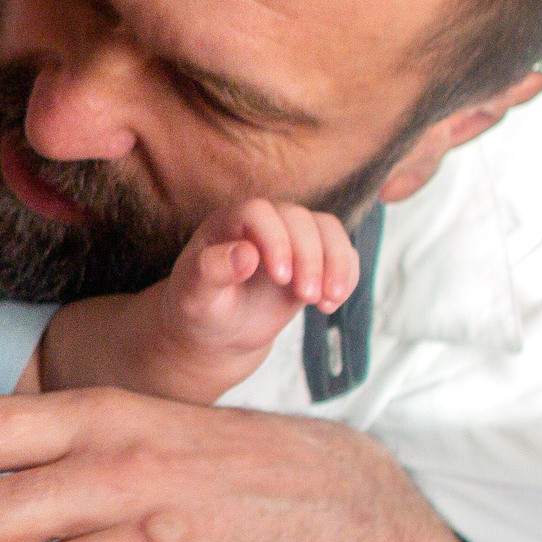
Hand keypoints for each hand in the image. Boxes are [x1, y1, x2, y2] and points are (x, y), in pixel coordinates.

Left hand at [165, 198, 358, 356]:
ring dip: (336, 264)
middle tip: (306, 297)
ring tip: (326, 302)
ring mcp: (291, 237)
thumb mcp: (195, 297)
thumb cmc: (201, 309)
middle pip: (299, 218)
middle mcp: (262, 222)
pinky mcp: (313, 256)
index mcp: (227, 223)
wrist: (220, 331)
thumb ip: (211, 272)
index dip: (275, 239)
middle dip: (309, 257)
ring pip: (327, 230)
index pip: (258, 211)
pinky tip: (330, 305)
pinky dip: (346, 276)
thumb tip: (246, 253)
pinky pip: (342, 252)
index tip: (281, 277)